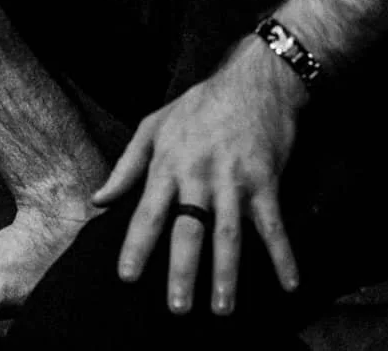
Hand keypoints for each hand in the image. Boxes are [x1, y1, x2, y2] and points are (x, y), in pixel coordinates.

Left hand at [91, 36, 306, 316]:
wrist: (254, 80)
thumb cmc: (200, 104)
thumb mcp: (154, 124)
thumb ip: (126, 165)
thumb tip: (98, 200)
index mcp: (169, 162)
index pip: (148, 210)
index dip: (137, 244)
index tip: (127, 276)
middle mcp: (199, 173)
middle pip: (189, 228)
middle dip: (183, 269)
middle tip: (178, 307)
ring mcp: (234, 177)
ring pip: (229, 231)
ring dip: (226, 271)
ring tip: (222, 307)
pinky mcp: (265, 179)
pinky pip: (273, 223)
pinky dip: (283, 254)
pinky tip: (288, 282)